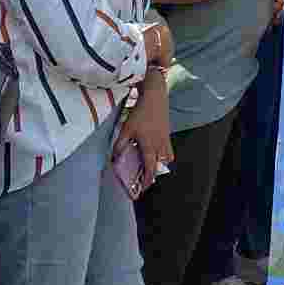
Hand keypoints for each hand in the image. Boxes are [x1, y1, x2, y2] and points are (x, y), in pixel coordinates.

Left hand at [114, 72, 173, 197]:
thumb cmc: (140, 112)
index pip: (149, 168)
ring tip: (153, 164)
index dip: (147, 180)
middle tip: (147, 178)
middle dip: (154, 174)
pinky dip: (164, 152)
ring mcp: (165, 138)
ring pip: (167, 156)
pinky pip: (168, 147)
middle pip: (160, 165)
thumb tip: (114, 157)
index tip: (143, 188)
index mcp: (149, 146)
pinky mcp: (167, 131)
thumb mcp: (126, 128)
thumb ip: (120, 144)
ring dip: (161, 163)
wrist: (155, 96)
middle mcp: (160, 144)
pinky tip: (156, 148)